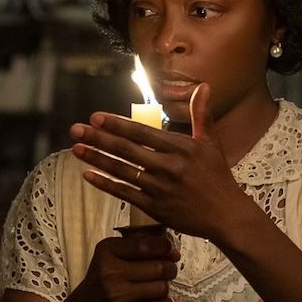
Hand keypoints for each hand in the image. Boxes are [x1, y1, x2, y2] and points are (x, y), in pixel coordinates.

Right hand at [66, 232, 178, 301]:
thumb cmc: (103, 279)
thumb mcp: (111, 255)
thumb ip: (137, 246)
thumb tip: (172, 250)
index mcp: (107, 250)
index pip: (145, 245)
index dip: (165, 247)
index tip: (172, 252)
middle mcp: (109, 271)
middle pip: (158, 268)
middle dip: (170, 269)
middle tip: (169, 271)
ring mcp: (115, 294)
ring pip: (160, 288)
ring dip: (165, 288)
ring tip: (159, 286)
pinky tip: (159, 301)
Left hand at [70, 84, 256, 240]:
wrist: (226, 215)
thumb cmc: (217, 177)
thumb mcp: (211, 143)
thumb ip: (201, 114)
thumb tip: (202, 86)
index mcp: (180, 148)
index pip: (141, 132)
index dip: (116, 124)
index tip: (95, 117)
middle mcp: (168, 166)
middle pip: (126, 150)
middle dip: (98, 138)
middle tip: (75, 129)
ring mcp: (159, 188)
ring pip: (121, 171)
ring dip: (96, 159)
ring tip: (76, 149)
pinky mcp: (155, 208)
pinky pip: (124, 193)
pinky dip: (105, 184)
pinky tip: (88, 175)